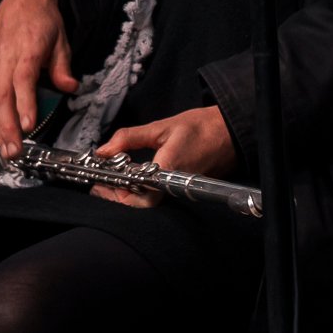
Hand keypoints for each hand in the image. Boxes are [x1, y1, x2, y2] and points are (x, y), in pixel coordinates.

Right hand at [0, 0, 76, 159]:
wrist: (20, 2)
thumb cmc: (42, 22)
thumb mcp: (61, 38)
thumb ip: (63, 66)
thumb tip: (71, 87)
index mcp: (28, 50)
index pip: (24, 79)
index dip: (24, 103)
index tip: (28, 125)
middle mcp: (5, 61)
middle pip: (2, 97)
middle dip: (7, 127)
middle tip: (15, 151)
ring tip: (4, 150)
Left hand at [91, 107, 238, 207]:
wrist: (232, 130)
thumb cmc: (201, 126)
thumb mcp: (162, 127)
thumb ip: (130, 138)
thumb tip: (103, 150)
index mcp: (168, 171)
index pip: (138, 199)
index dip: (116, 196)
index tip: (100, 184)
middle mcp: (174, 186)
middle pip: (140, 205)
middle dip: (117, 197)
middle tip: (101, 184)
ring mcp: (179, 189)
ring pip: (148, 201)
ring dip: (127, 194)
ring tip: (112, 181)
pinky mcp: (183, 188)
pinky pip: (158, 195)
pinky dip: (141, 190)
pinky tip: (131, 179)